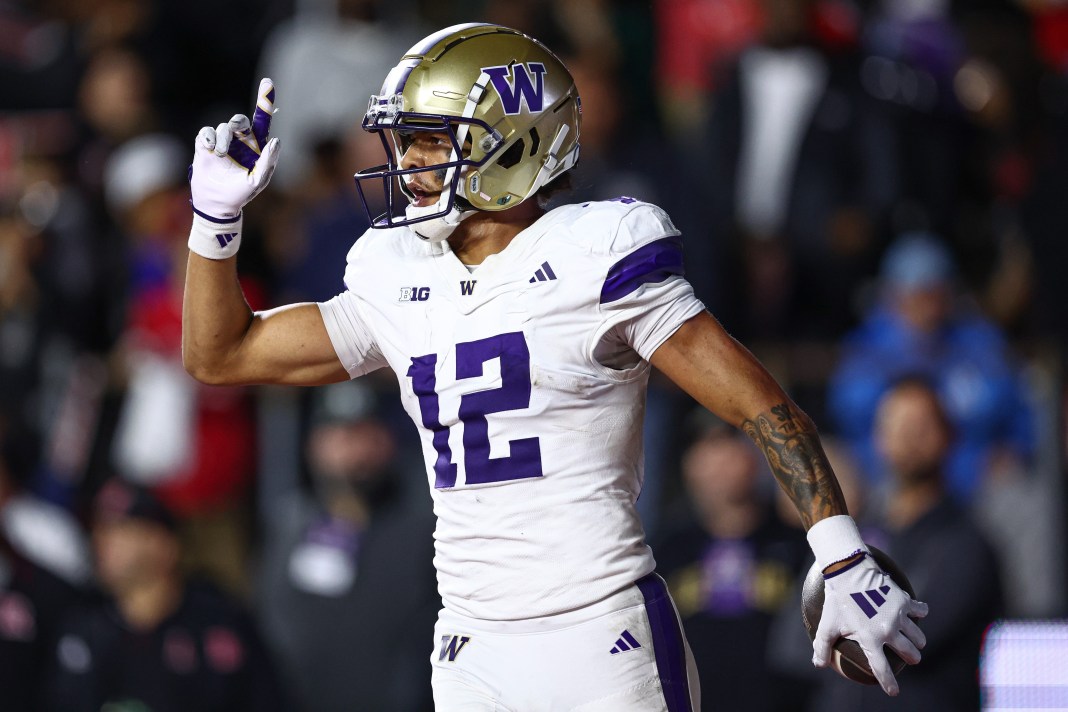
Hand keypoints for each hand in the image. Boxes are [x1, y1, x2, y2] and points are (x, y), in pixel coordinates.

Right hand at [190, 77, 279, 220]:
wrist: (216, 204)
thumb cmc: (240, 194)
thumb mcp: (258, 180)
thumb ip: (268, 161)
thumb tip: (275, 141)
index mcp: (256, 147)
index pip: (261, 120)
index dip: (264, 101)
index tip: (268, 82)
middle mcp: (240, 141)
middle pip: (240, 120)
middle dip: (238, 122)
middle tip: (237, 129)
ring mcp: (222, 142)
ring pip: (223, 127)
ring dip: (224, 138)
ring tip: (222, 155)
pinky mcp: (205, 145)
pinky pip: (206, 132)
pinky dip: (209, 138)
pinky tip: (211, 150)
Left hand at [814, 553, 928, 695]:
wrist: (848, 571)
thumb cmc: (836, 600)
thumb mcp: (827, 625)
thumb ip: (823, 646)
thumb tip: (818, 664)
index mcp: (870, 639)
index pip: (882, 668)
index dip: (889, 682)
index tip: (894, 691)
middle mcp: (888, 630)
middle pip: (909, 653)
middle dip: (912, 658)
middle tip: (911, 657)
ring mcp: (898, 616)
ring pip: (918, 636)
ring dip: (918, 641)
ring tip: (916, 641)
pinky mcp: (905, 601)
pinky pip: (921, 610)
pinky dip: (921, 612)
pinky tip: (918, 613)